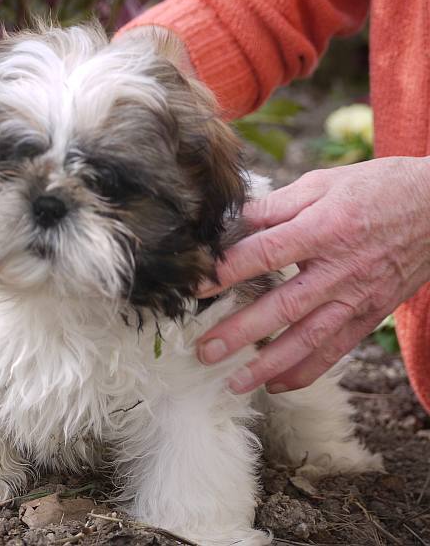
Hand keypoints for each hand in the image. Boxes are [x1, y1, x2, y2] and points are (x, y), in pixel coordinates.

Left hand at [196, 156, 429, 393]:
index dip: (227, 271)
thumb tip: (229, 221)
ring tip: (234, 382)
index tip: (195, 288)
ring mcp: (356, 297)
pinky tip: (277, 386)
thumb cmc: (375, 188)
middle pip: (283, 306)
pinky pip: (336, 350)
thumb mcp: (323, 184)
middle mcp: (339, 269)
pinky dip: (307, 371)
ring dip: (269, 364)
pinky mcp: (369, 314)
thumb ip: (275, 205)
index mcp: (323, 229)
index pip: (265, 253)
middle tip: (205, 351)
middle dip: (241, 332)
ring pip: (309, 338)